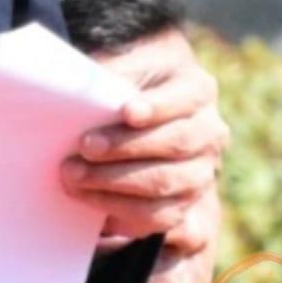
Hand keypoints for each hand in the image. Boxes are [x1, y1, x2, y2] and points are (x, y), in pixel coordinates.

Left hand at [60, 28, 228, 236]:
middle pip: (175, 143)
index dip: (158, 107)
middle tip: (84, 147)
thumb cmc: (127, 82)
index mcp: (196, 89)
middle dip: (125, 147)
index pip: (183, 99)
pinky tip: (88, 200)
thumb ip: (112, 76)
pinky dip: (120, 211)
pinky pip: (157, 216)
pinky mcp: (184, 203)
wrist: (136, 114)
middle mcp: (208, 132)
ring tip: (73, 175)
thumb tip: (81, 92)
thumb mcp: (125, 66)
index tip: (127, 112)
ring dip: (113, 182)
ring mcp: (201, 171)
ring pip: (164, 183)